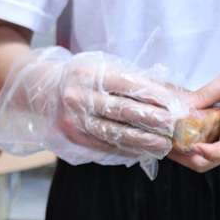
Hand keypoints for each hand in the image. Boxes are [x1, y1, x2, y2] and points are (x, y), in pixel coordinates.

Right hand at [58, 60, 177, 156]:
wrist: (47, 92)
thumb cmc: (84, 79)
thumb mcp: (101, 68)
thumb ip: (130, 78)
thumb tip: (167, 93)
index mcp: (88, 73)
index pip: (126, 84)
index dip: (152, 94)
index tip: (172, 103)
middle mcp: (78, 96)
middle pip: (121, 109)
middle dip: (150, 118)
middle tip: (171, 124)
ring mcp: (74, 119)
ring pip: (113, 132)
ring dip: (141, 140)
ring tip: (162, 143)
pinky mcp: (74, 137)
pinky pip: (104, 146)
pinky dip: (126, 150)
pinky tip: (143, 151)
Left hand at [171, 70, 219, 172]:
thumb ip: (207, 92)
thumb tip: (182, 105)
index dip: (211, 152)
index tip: (194, 145)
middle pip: (211, 162)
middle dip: (184, 158)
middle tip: (164, 143)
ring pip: (211, 161)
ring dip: (189, 154)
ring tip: (170, 139)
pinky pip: (216, 154)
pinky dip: (198, 149)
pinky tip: (186, 136)